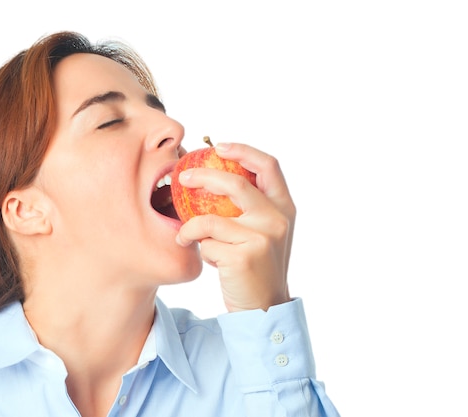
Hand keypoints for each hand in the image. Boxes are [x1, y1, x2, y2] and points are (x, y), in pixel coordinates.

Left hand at [175, 142, 294, 311]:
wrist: (265, 306)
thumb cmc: (257, 266)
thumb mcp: (264, 232)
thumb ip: (251, 207)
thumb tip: (215, 179)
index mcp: (284, 207)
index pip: (268, 165)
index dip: (243, 151)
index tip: (218, 146)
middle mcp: (277, 219)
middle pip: (236, 184)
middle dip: (204, 176)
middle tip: (183, 178)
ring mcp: (262, 237)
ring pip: (212, 218)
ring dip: (192, 226)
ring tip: (184, 234)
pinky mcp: (244, 256)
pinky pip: (207, 242)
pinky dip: (201, 248)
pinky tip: (205, 257)